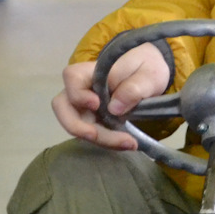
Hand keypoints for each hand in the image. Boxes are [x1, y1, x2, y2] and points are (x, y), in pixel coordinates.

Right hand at [51, 44, 172, 149]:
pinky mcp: (93, 122)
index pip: (71, 78)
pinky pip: (92, 135)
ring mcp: (85, 107)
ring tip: (128, 143)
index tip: (96, 104)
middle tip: (97, 136)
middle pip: (63, 107)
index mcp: (92, 71)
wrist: (151, 80)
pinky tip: (128, 143)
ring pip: (77, 126)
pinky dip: (107, 142)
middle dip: (78, 126)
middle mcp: (82, 89)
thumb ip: (133, 87)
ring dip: (99, 139)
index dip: (78, 94)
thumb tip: (114, 108)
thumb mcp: (149, 75)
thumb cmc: (147, 70)